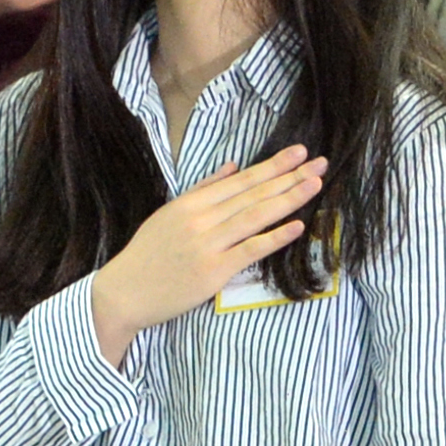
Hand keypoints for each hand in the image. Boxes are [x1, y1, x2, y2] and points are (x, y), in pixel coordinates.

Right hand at [89, 146, 327, 356]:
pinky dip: (274, 237)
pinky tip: (297, 226)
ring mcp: (207, 244)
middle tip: (321, 162)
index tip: (299, 153)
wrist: (124, 292)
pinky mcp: (212, 272)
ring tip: (315, 185)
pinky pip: (249, 251)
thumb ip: (203, 189)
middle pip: (252, 194)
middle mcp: (201, 219)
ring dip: (287, 199)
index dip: (272, 166)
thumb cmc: (148, 255)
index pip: (241, 180)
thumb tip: (234, 166)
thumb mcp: (169, 213)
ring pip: (254, 216)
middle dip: (289, 176)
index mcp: (191, 203)